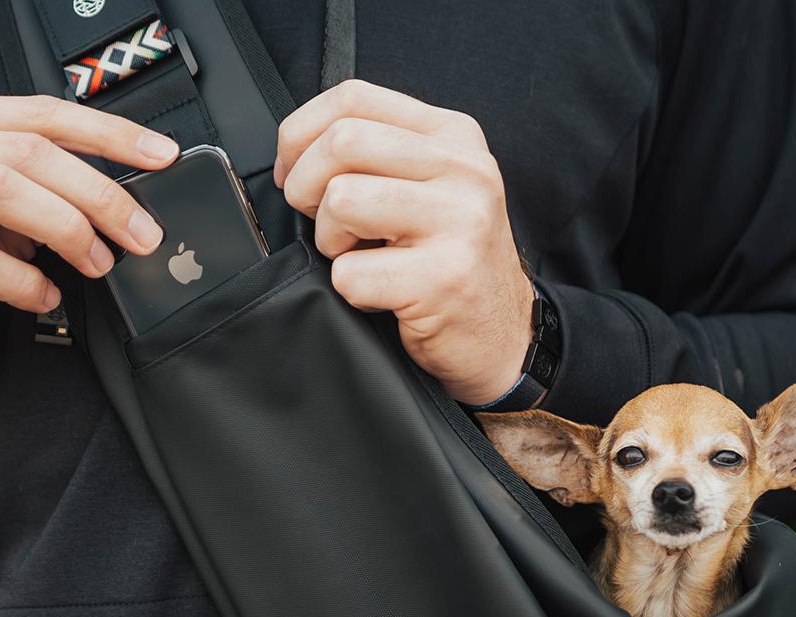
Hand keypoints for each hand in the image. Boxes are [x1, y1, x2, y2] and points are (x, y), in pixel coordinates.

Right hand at [0, 95, 178, 366]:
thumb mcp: (1, 216)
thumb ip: (45, 195)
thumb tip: (123, 207)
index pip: (42, 114)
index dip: (109, 133)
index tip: (161, 155)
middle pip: (28, 152)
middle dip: (99, 195)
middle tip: (141, 235)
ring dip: (66, 230)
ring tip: (96, 264)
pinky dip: (24, 281)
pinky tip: (44, 296)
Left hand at [274, 80, 533, 405]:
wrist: (502, 338)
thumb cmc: (450, 266)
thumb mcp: (430, 190)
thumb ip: (379, 158)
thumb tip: (297, 154)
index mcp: (453, 136)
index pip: (353, 98)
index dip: (300, 135)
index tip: (292, 173)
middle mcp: (463, 170)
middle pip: (341, 142)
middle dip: (305, 188)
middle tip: (321, 224)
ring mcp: (458, 222)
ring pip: (341, 201)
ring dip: (329, 242)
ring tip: (360, 260)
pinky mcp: (442, 278)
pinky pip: (350, 274)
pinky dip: (351, 292)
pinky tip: (381, 297)